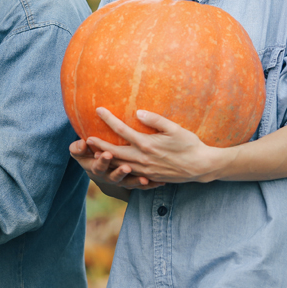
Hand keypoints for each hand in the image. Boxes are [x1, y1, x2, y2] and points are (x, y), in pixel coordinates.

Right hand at [70, 139, 161, 190]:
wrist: (98, 169)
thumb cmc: (88, 155)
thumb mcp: (80, 152)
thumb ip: (77, 148)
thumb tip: (81, 143)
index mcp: (95, 168)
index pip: (97, 166)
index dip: (102, 161)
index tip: (107, 153)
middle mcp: (108, 176)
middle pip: (114, 177)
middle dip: (120, 172)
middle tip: (126, 167)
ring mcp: (121, 180)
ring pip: (128, 183)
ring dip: (135, 182)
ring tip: (144, 179)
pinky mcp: (131, 182)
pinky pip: (141, 187)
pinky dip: (149, 185)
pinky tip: (160, 183)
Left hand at [87, 107, 222, 182]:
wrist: (201, 167)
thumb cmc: (189, 144)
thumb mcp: (175, 129)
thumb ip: (155, 120)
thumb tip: (138, 113)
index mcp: (147, 144)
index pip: (122, 129)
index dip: (108, 119)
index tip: (98, 110)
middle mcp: (142, 158)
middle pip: (113, 151)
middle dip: (98, 145)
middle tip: (85, 139)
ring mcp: (144, 170)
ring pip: (118, 165)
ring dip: (105, 158)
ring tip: (93, 152)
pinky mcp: (148, 177)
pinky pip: (128, 173)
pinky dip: (117, 169)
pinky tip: (111, 165)